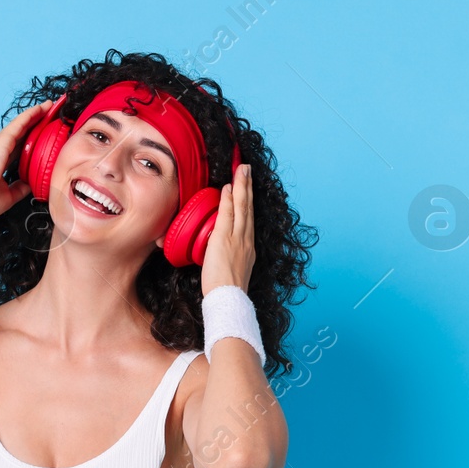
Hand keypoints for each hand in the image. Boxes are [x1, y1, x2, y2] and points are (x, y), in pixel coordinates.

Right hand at [0, 99, 53, 220]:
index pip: (21, 147)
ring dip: (36, 114)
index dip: (33, 140)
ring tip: (49, 106)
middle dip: (36, 123)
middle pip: (23, 133)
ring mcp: (0, 143)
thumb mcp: (9, 195)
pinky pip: (20, 123)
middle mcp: (0, 149)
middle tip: (51, 114)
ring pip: (22, 124)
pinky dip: (32, 114)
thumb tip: (31, 184)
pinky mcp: (2, 140)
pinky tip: (42, 108)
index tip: (45, 134)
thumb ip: (20, 187)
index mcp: (0, 162)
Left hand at [201, 164, 254, 294]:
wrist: (230, 299)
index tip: (246, 187)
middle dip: (247, 186)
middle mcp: (246, 240)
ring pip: (241, 207)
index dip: (247, 201)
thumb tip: (220, 254)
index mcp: (248, 247)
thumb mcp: (233, 271)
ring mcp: (237, 238)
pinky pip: (227, 214)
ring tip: (241, 169)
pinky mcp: (224, 239)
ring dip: (241, 186)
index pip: (247, 219)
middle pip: (248, 208)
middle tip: (246, 168)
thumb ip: (229, 259)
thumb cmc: (228, 291)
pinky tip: (228, 187)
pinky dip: (228, 199)